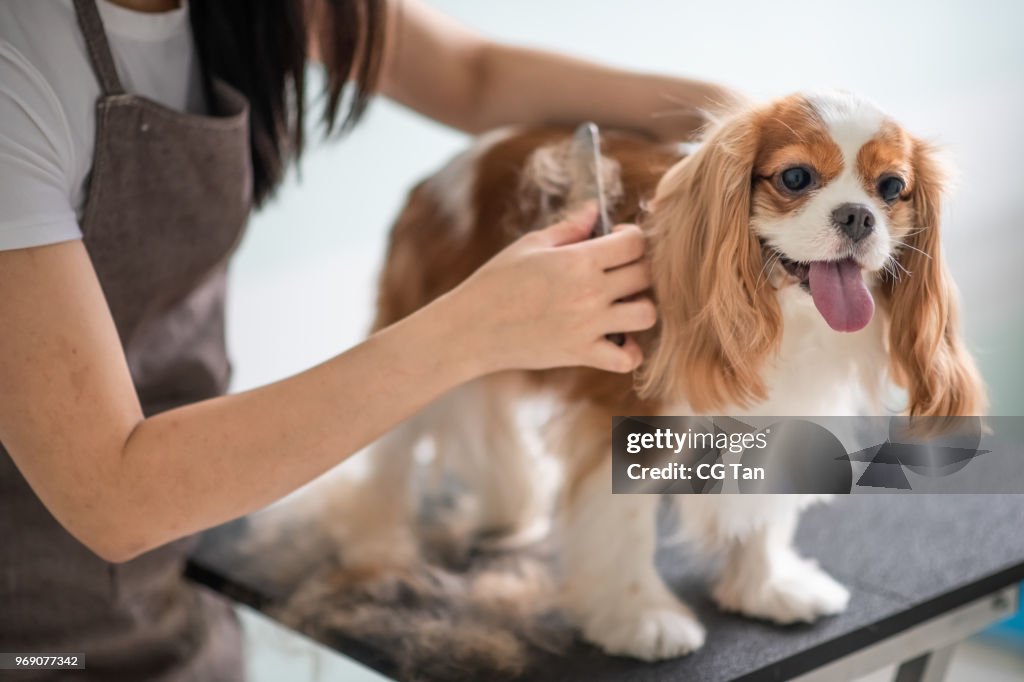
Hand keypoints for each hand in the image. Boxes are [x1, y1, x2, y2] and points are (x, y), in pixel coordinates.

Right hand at [447, 205, 656, 373]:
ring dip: (640, 307)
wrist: (472, 328)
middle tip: (619, 271)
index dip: (631, 237)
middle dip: (638, 268)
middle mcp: (589, 293)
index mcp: (578, 260)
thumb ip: (569, 227)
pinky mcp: (581, 354)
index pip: (634, 243)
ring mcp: (588, 326)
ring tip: (621, 304)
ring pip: (647, 314)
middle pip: (646, 275)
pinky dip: (629, 351)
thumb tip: (595, 209)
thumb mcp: (530, 246)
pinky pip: (626, 358)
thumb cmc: (496, 282)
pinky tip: (615, 338)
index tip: (616, 241)